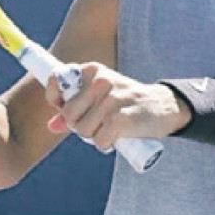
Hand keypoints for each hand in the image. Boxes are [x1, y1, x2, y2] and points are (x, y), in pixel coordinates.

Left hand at [44, 62, 188, 150]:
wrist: (163, 107)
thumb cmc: (126, 103)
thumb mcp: (100, 98)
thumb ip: (75, 108)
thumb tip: (51, 126)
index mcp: (92, 70)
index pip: (58, 79)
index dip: (57, 101)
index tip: (65, 109)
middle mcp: (100, 81)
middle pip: (68, 114)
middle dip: (79, 126)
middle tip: (96, 124)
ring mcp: (111, 99)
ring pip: (82, 130)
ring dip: (94, 136)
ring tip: (109, 129)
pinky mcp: (120, 118)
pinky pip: (99, 141)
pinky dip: (106, 145)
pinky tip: (118, 137)